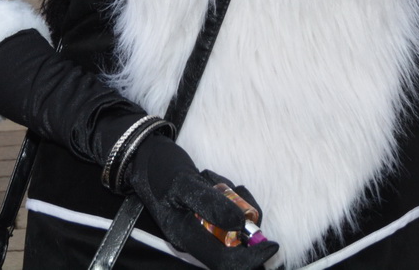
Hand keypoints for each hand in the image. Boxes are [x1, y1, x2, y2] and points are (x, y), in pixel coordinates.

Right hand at [123, 134, 277, 268]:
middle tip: (232, 189)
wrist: (146, 158)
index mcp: (185, 237)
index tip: (272, 245)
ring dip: (234, 198)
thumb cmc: (160, 171)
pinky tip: (213, 180)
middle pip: (235, 243)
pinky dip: (230, 194)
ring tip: (212, 179)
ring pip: (236, 223)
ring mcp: (202, 227)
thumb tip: (241, 224)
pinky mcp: (207, 216)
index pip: (224, 262)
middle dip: (243, 215)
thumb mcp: (183, 183)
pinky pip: (231, 210)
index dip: (251, 259)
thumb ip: (211, 204)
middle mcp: (195, 238)